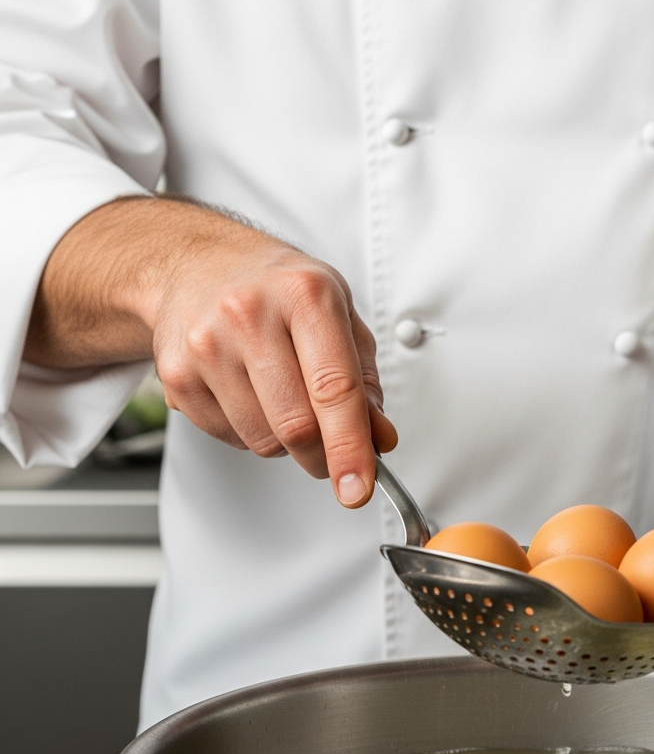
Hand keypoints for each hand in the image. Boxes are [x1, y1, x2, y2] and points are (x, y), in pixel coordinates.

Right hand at [25, 195, 396, 506]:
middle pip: (297, 426)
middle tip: (333, 453)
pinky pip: (229, 438)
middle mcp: (252, 315)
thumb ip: (365, 380)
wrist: (196, 265)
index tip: (359, 487)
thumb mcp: (338, 315)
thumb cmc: (276, 289)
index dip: (350, 448)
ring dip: (285, 442)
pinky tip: (249, 392)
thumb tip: (378, 439)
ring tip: (282, 397)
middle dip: (323, 456)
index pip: (335, 389)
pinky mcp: (176, 375)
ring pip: (263, 440)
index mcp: (306, 295)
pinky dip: (250, 432)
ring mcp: (207, 345)